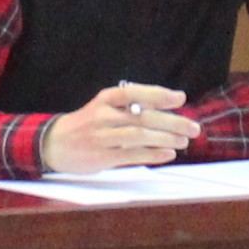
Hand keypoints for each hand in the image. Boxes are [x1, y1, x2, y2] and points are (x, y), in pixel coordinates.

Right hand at [44, 83, 199, 170]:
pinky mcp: (101, 156)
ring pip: (139, 135)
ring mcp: (102, 136)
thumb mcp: (104, 107)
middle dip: (172, 121)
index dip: (159, 95)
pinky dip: (152, 154)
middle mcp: (104, 115)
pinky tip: (168, 154)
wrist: (55, 144)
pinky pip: (131, 155)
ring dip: (165, 138)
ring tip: (184, 141)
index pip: (135, 92)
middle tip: (193, 127)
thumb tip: (168, 110)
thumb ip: (131, 107)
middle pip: (142, 116)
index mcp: (106, 98)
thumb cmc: (88, 124)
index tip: (180, 98)